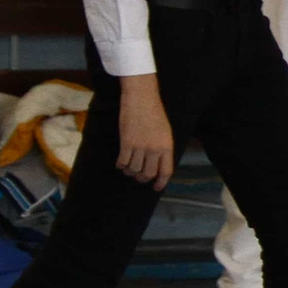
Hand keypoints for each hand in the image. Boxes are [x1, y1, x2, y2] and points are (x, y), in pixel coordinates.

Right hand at [116, 73, 173, 188]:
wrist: (141, 99)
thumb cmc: (154, 114)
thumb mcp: (165, 133)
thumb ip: (163, 149)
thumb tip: (158, 164)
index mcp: (167, 147)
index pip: (166, 171)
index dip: (161, 182)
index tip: (156, 188)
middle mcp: (155, 149)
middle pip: (148, 174)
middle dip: (142, 179)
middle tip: (138, 177)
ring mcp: (140, 147)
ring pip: (134, 169)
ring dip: (130, 172)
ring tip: (128, 169)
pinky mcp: (126, 143)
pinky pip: (122, 161)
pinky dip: (120, 165)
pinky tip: (120, 163)